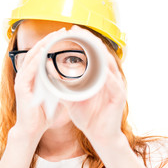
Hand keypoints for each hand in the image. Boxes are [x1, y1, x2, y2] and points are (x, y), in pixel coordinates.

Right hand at [13, 27, 67, 137]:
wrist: (32, 130)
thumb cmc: (42, 114)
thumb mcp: (54, 94)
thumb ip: (59, 83)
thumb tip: (73, 78)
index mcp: (33, 76)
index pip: (41, 54)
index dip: (51, 43)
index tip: (63, 34)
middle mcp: (25, 75)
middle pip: (36, 51)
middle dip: (48, 39)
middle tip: (61, 29)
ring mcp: (22, 80)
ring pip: (32, 57)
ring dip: (43, 45)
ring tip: (54, 35)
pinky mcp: (21, 87)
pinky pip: (29, 69)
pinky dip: (37, 59)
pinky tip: (44, 51)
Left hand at [61, 25, 127, 141]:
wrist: (99, 136)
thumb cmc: (87, 118)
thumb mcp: (71, 100)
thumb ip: (62, 87)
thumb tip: (49, 76)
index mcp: (98, 77)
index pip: (92, 54)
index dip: (83, 41)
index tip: (71, 31)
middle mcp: (109, 78)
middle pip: (101, 54)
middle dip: (90, 41)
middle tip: (77, 30)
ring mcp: (116, 86)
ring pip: (109, 65)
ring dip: (99, 53)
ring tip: (89, 42)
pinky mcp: (119, 97)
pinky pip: (114, 83)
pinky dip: (107, 75)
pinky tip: (100, 69)